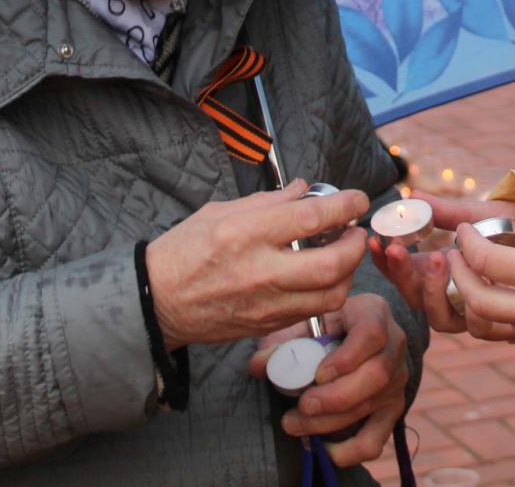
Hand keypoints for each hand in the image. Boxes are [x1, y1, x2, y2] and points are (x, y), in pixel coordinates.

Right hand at [145, 181, 369, 346]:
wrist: (156, 300)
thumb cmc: (183, 251)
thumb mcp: (219, 211)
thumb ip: (268, 201)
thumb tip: (305, 190)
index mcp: (246, 234)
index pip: (310, 219)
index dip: (344, 206)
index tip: (358, 199)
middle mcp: (260, 271)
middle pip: (330, 265)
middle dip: (354, 246)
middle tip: (355, 232)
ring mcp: (265, 303)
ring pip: (330, 294)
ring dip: (347, 273)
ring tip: (342, 255)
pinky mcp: (266, 324)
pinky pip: (312, 310)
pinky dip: (327, 291)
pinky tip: (322, 276)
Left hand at [248, 293, 409, 466]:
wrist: (354, 335)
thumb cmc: (327, 326)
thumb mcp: (306, 324)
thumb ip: (282, 342)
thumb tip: (259, 365)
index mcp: (374, 313)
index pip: (372, 334)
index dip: (347, 358)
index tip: (318, 374)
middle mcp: (394, 345)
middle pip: (376, 375)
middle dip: (336, 397)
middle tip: (302, 406)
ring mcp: (397, 379)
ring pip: (372, 405)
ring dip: (331, 421)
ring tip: (295, 423)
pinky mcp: (392, 408)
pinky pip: (377, 437)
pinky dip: (350, 449)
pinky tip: (323, 448)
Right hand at [367, 192, 492, 334]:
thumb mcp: (481, 216)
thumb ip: (447, 212)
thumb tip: (413, 195)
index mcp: (444, 272)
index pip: (405, 274)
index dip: (387, 262)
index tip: (376, 240)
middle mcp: (456, 297)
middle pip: (416, 300)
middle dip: (403, 275)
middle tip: (396, 248)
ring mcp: (477, 313)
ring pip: (441, 318)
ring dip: (433, 289)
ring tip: (439, 255)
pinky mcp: (501, 325)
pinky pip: (476, 324)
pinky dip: (471, 300)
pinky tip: (472, 271)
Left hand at [449, 211, 514, 358]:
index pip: (489, 261)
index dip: (469, 242)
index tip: (464, 231)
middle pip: (478, 301)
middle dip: (457, 276)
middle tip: (454, 255)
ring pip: (489, 324)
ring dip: (475, 299)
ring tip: (475, 275)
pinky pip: (512, 334)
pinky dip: (502, 313)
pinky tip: (508, 294)